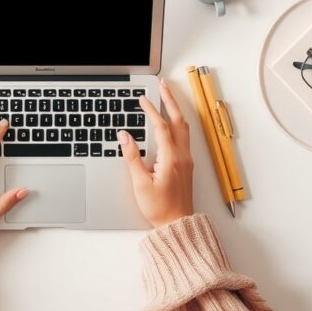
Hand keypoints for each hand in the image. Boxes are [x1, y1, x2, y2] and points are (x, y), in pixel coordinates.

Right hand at [120, 80, 194, 227]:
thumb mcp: (140, 183)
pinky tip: (170, 121)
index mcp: (172, 158)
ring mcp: (186, 160)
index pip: (161, 126)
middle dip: (170, 100)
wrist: (177, 225)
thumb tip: (125, 136)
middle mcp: (182, 156)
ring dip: (175, 110)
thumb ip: (132, 157)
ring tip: (167, 97)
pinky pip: (184, 136)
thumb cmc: (160, 208)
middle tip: (162, 85)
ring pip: (184, 127)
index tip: (142, 99)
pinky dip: (177, 122)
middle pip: (178, 120)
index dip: (151, 110)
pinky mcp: (186, 165)